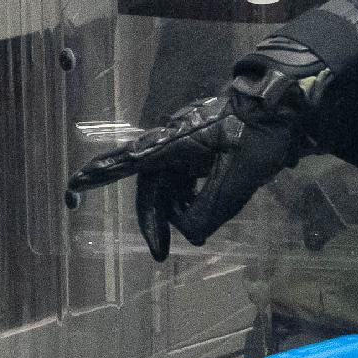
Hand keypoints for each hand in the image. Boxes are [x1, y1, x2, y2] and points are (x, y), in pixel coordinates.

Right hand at [68, 96, 293, 259]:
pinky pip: (185, 177)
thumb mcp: (238, 180)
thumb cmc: (258, 137)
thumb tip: (190, 233)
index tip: (75, 184)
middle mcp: (173, 141)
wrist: (281, 104)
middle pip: (152, 185)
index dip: (102, 174)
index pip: (131, 162)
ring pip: (170, 183)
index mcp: (175, 143)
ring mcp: (187, 142)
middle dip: (154, 220)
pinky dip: (189, 197)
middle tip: (161, 254)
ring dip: (176, 209)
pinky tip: (204, 209)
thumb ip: (209, 211)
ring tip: (195, 231)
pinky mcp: (200, 145)